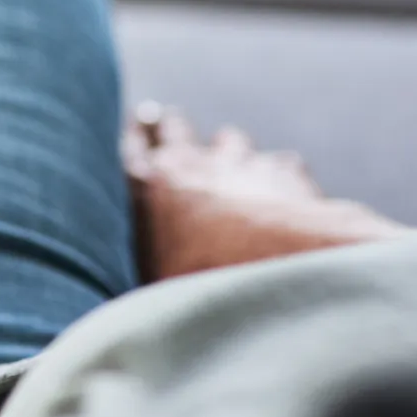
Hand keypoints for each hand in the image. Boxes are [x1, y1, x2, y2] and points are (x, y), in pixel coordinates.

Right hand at [122, 107, 407, 282]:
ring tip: (228, 158)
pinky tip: (284, 188)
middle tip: (165, 123)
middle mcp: (190, 165)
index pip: (130, 149)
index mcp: (146, 189)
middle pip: (173, 129)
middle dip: (171, 129)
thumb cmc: (205, 294)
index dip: (135, 139)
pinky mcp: (286, 173)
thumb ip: (148, 262)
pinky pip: (280, 163)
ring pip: (229, 140)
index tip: (137, 128)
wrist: (279, 279)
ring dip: (227, 150)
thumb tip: (131, 292)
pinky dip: (278, 174)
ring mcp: (240, 164)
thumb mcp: (154, 286)